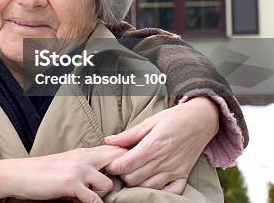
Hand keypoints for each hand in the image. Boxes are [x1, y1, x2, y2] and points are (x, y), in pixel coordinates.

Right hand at [0, 145, 125, 202]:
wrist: (18, 175)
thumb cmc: (42, 173)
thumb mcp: (66, 164)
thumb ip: (85, 167)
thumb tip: (105, 177)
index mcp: (83, 152)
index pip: (114, 150)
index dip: (125, 160)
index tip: (129, 171)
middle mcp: (83, 157)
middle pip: (117, 160)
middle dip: (123, 174)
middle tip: (120, 187)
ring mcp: (78, 170)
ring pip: (108, 184)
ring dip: (101, 195)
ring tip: (87, 197)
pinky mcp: (71, 183)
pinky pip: (94, 200)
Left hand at [104, 96, 218, 193]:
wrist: (201, 120)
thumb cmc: (174, 118)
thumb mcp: (149, 121)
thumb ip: (128, 134)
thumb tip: (108, 141)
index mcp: (152, 145)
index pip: (125, 165)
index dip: (113, 166)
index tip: (109, 162)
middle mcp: (163, 161)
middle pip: (133, 179)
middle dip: (122, 174)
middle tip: (120, 166)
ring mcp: (174, 171)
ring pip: (148, 187)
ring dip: (137, 182)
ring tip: (134, 171)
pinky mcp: (183, 176)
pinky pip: (170, 192)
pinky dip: (159, 190)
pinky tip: (151, 181)